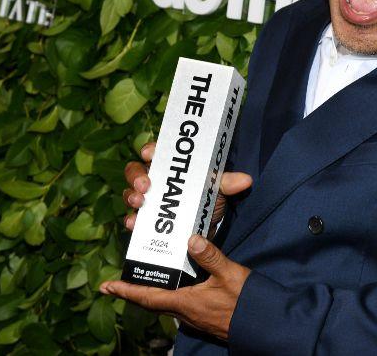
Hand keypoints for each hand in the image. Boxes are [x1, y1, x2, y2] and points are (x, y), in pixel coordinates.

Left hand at [100, 235, 249, 339]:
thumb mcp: (230, 274)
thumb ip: (210, 256)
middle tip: (117, 284)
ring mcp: (194, 316)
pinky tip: (175, 286)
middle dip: (133, 292)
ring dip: (150, 294)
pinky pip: (177, 305)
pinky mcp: (203, 316)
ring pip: (164, 305)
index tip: (106, 286)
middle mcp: (184, 312)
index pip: (147, 297)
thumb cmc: (246, 302)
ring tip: (143, 281)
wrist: (263, 325)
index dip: (126, 291)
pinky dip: (168, 296)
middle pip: (151, 302)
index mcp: (184, 302)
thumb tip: (191, 239)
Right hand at [123, 141, 252, 235]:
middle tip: (145, 185)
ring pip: (131, 193)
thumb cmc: (209, 196)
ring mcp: (148, 199)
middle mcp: (155, 179)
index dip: (150, 150)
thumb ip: (227, 182)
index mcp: (170, 164)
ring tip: (140, 203)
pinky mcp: (146, 220)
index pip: (155, 150)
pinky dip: (132, 220)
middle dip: (136, 176)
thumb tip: (246, 181)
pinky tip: (134, 224)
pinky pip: (133, 218)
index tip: (149, 153)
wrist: (209, 225)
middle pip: (135, 170)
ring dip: (131, 196)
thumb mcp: (218, 188)